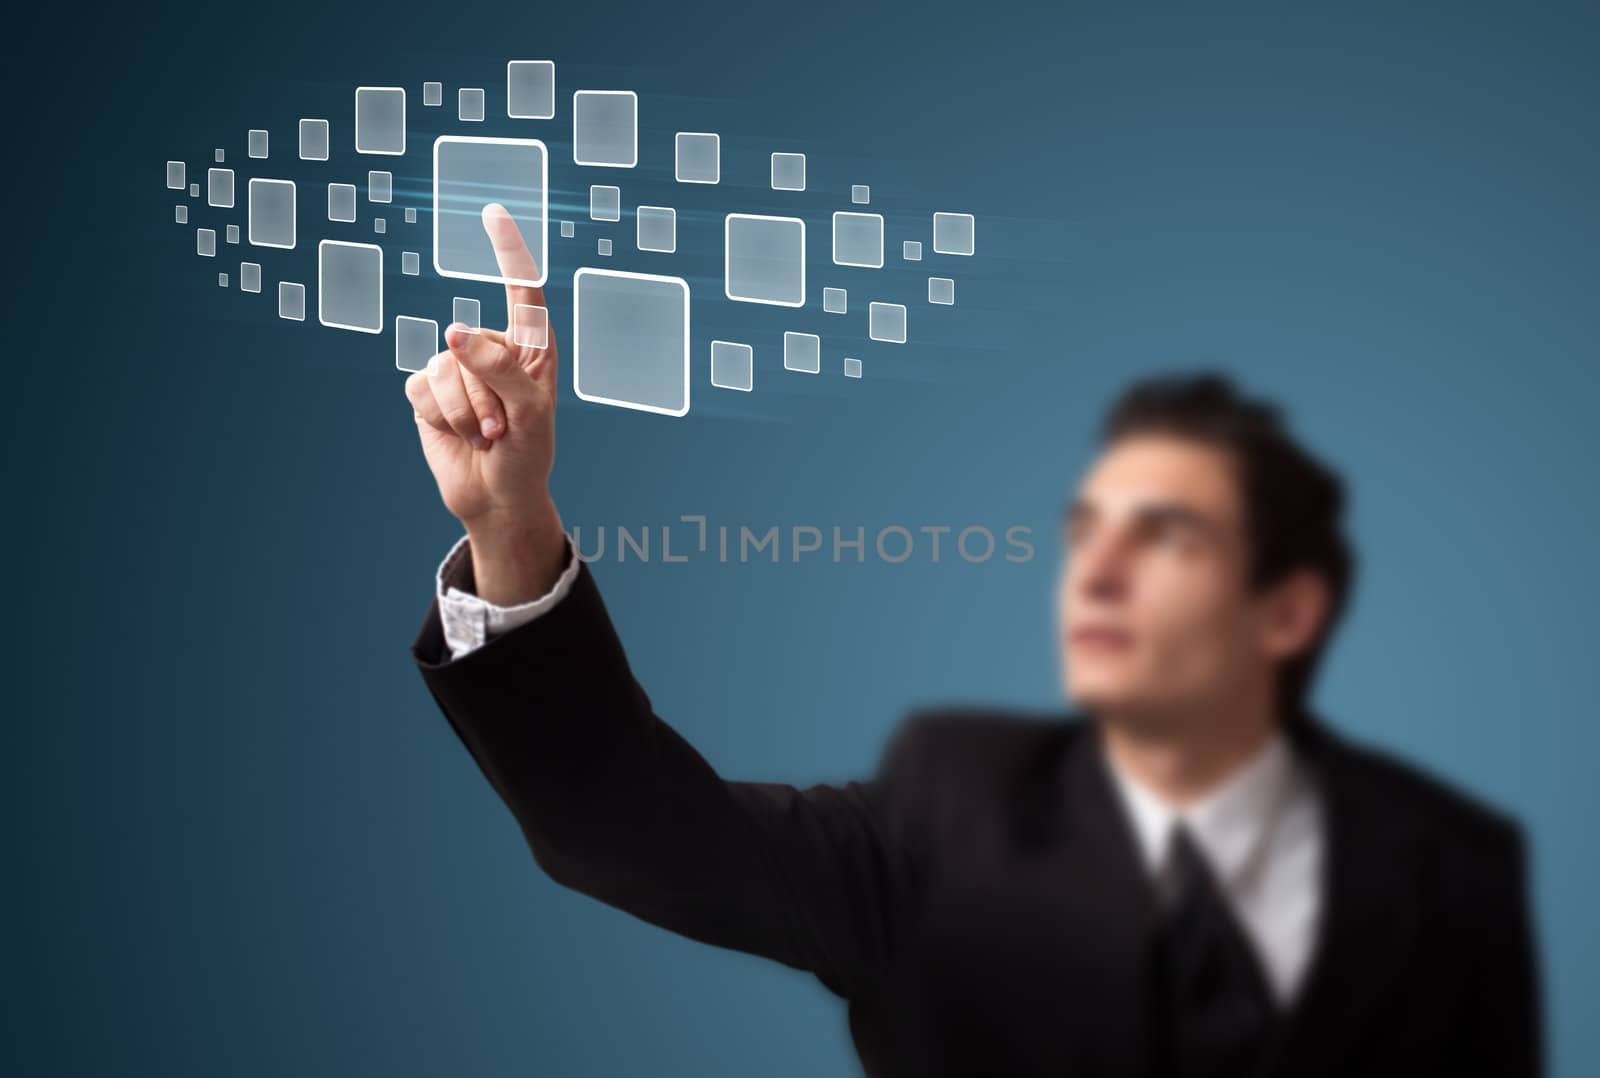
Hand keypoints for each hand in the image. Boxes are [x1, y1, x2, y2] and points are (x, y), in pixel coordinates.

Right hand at [405, 203, 566, 602]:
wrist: (497, 496)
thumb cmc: (528, 454)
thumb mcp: (529, 414)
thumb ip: (500, 370)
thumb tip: (454, 333)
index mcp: (530, 347)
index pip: (521, 290)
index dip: (507, 251)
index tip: (492, 212)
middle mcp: (490, 349)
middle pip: (472, 345)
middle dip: (486, 395)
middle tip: (504, 429)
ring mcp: (456, 369)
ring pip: (443, 369)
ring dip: (466, 412)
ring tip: (486, 436)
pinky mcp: (427, 392)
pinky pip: (421, 389)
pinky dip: (442, 418)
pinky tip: (460, 435)